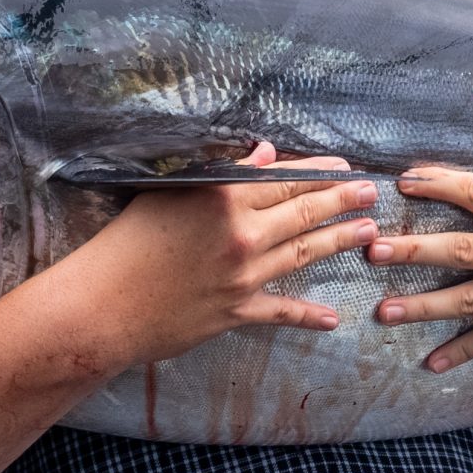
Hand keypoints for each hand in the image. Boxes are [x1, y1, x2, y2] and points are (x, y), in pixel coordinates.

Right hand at [75, 142, 379, 368]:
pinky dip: (306, 315)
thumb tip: (262, 154)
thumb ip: (219, 172)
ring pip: (302, 254)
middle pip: (303, 212)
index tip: (343, 168)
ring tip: (368, 232)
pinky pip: (280, 312)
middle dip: (342, 201)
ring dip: (338, 242)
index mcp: (222, 197)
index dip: (316, 172)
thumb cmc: (124, 243)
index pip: (281, 178)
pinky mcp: (235, 312)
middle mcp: (240, 234)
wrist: (100, 308)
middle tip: (372, 193)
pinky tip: (332, 318)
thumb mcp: (167, 194)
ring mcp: (241, 276)